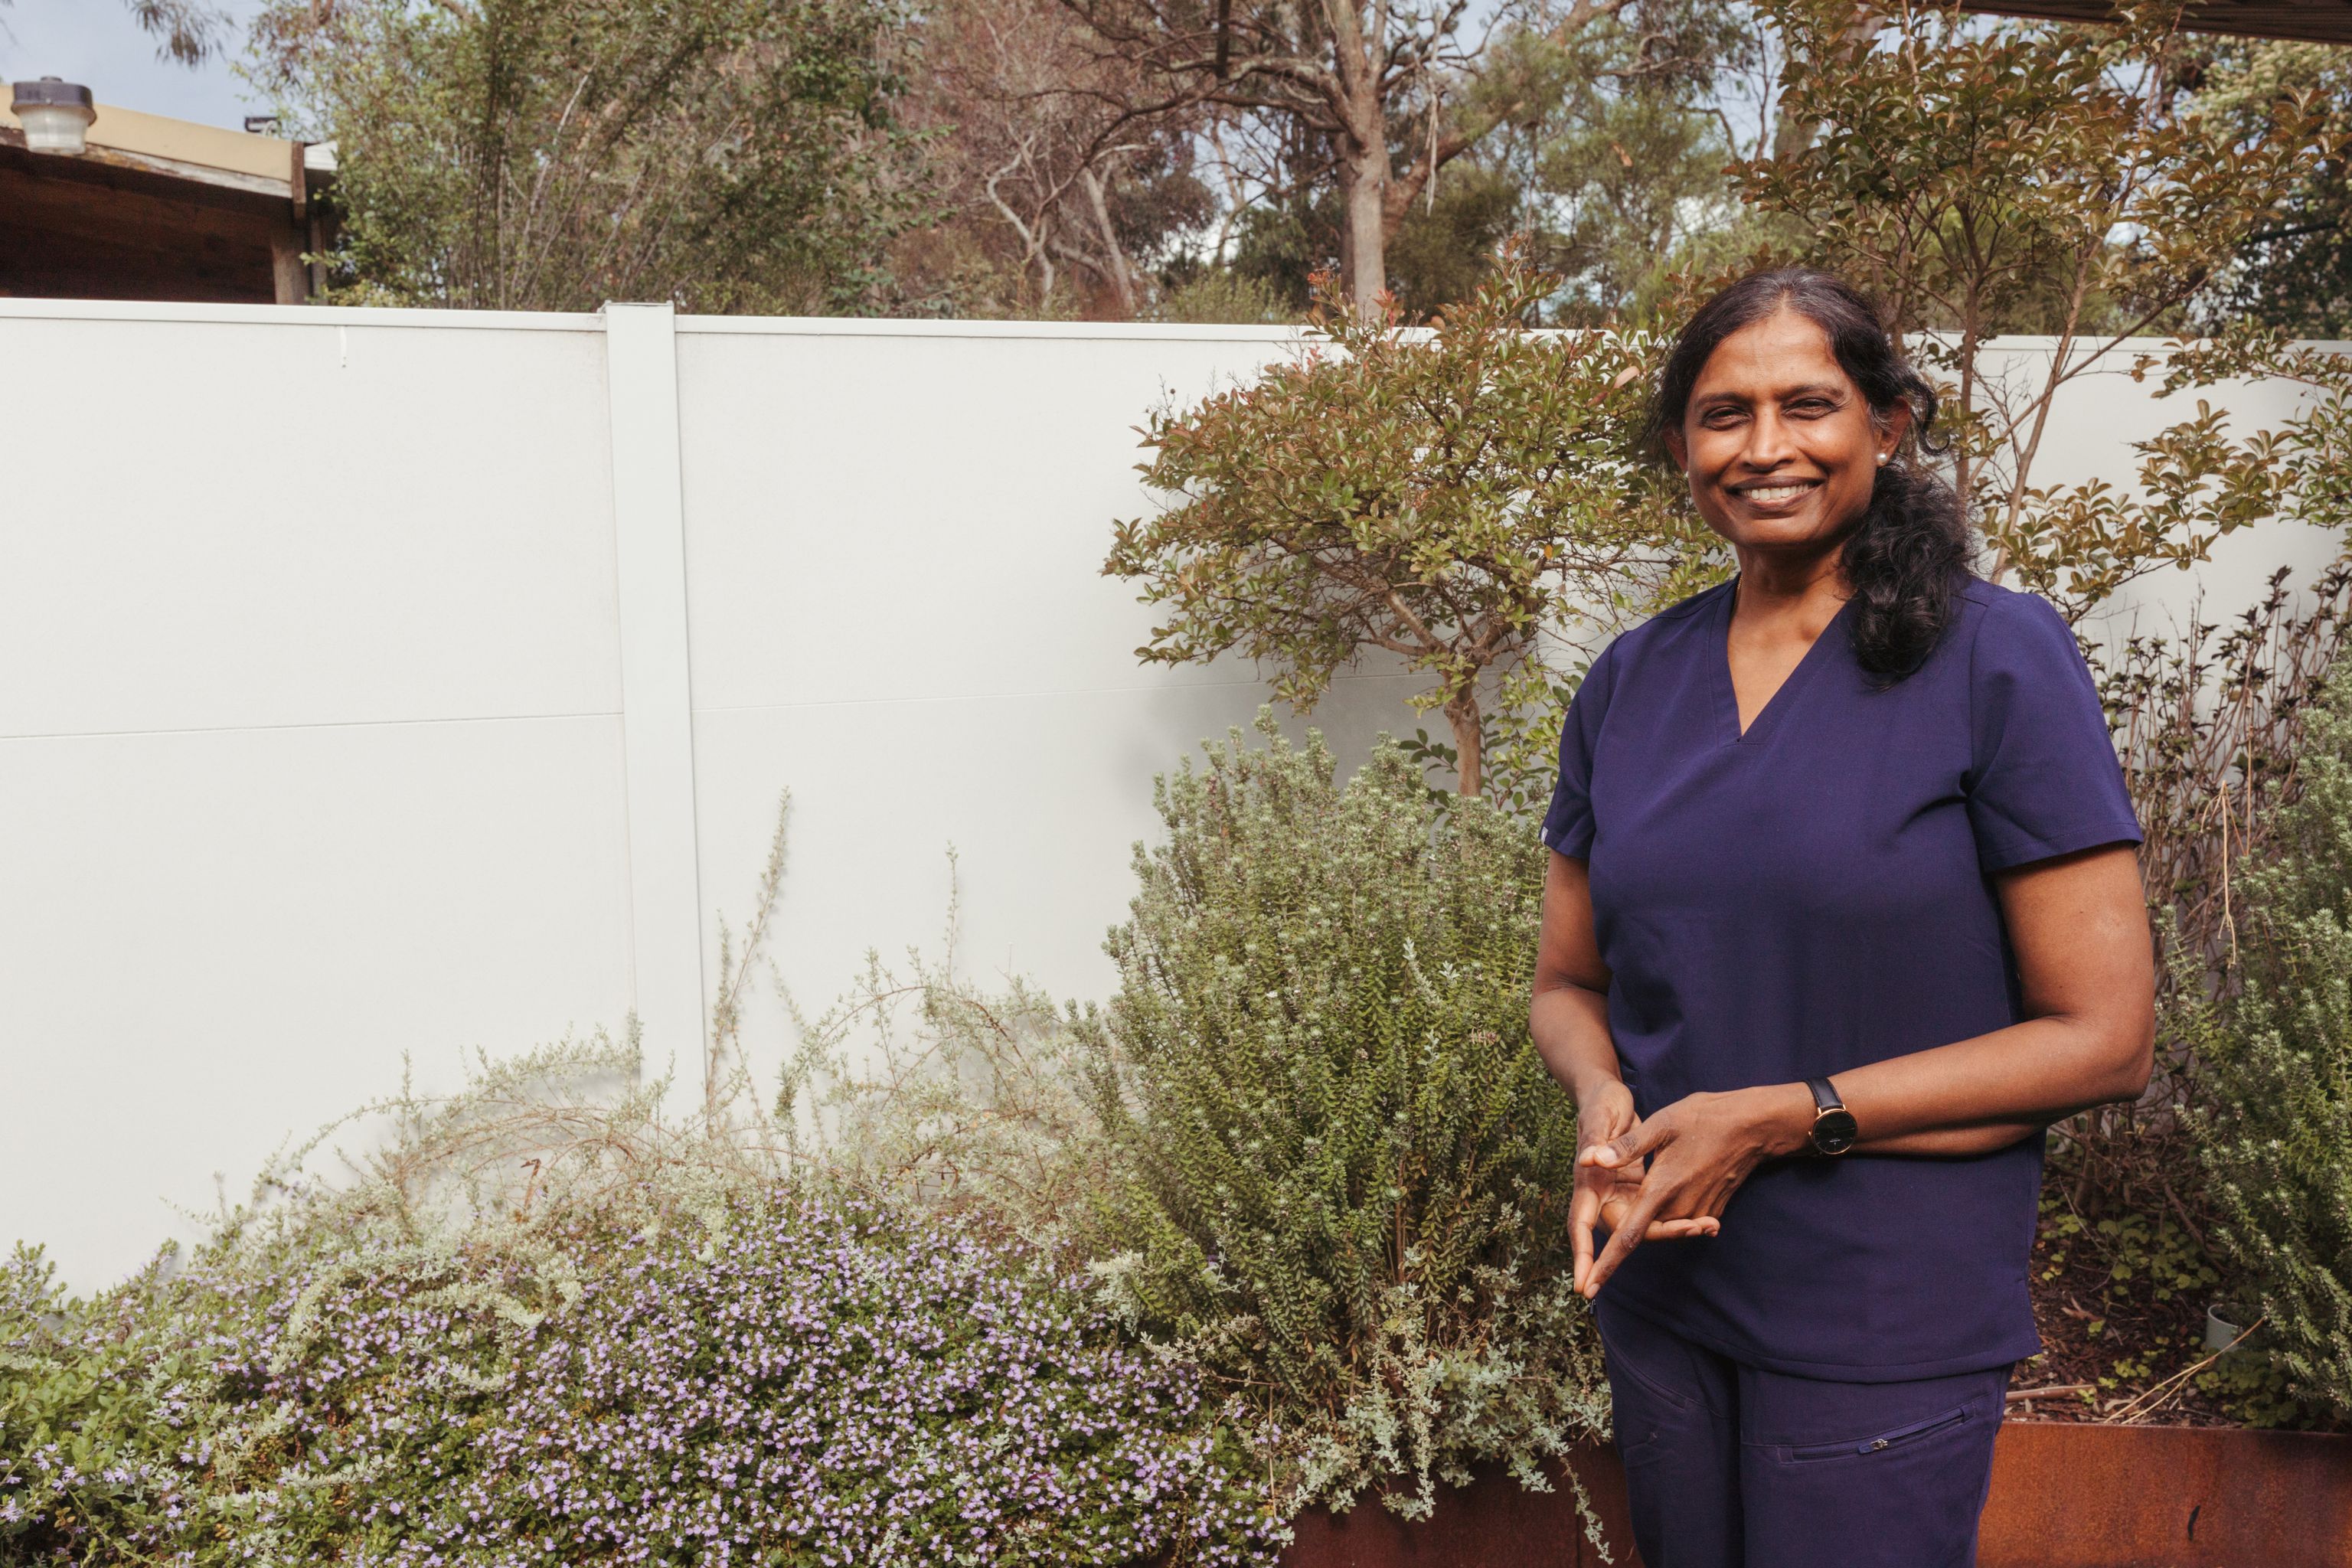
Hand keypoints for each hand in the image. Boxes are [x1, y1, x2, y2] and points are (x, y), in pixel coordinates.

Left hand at [1576, 1083, 1814, 1298]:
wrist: (1754, 1127)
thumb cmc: (1704, 1119)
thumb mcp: (1661, 1125)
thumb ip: (1626, 1148)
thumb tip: (1589, 1160)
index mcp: (1661, 1190)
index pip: (1627, 1237)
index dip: (1605, 1264)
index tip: (1589, 1289)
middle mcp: (1680, 1208)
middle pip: (1645, 1232)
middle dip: (1627, 1233)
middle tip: (1612, 1227)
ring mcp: (1699, 1211)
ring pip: (1663, 1225)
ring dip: (1652, 1215)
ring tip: (1655, 1187)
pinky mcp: (1711, 1210)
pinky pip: (1682, 1219)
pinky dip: (1670, 1209)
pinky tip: (1674, 1181)